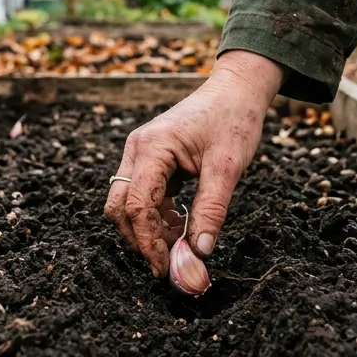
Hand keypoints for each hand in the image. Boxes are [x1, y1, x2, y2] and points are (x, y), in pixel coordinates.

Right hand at [104, 50, 285, 275]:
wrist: (236, 89)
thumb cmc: (234, 119)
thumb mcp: (227, 167)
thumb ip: (211, 209)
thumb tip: (199, 252)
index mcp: (152, 148)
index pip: (137, 205)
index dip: (148, 241)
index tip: (165, 266)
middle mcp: (138, 150)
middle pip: (121, 207)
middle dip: (141, 237)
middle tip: (170, 260)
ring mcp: (140, 154)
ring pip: (128, 203)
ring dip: (150, 228)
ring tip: (182, 239)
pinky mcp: (150, 159)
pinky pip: (142, 195)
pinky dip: (157, 214)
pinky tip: (182, 222)